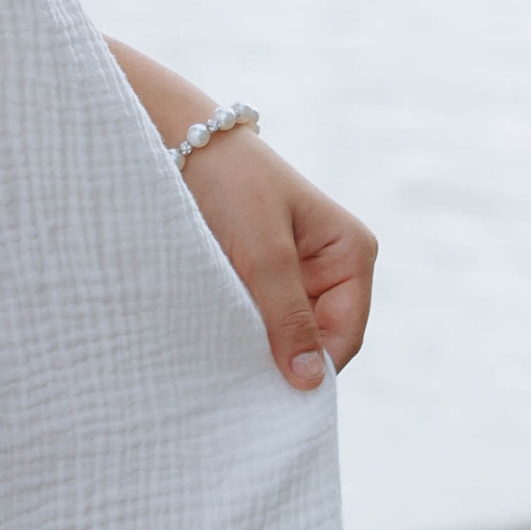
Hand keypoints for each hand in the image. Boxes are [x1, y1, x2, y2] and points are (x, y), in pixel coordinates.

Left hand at [176, 130, 375, 390]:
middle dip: (283, 356)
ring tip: (223, 349)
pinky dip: (242, 328)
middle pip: (318, 339)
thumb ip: (287, 316)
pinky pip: (262, 317)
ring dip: (258, 343)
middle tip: (238, 375)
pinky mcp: (264, 272)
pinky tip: (215, 332)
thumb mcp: (262, 252)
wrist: (178, 138)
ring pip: (287, 332)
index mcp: (353, 253)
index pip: (345, 337)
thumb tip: (310, 382)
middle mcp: (333, 265)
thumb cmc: (229, 183)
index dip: (312, 369)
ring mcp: (299, 270)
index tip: (266, 391)